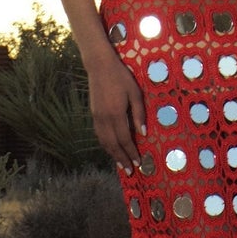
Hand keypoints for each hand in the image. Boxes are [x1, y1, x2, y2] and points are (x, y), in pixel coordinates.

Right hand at [88, 54, 146, 171]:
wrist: (99, 66)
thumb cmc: (121, 77)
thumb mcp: (135, 93)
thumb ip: (138, 113)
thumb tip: (143, 133)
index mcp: (116, 114)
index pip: (125, 139)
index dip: (132, 152)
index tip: (138, 163)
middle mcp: (104, 119)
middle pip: (113, 145)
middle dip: (122, 159)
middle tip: (130, 171)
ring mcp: (96, 117)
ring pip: (104, 141)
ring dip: (113, 154)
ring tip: (121, 164)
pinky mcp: (93, 114)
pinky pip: (99, 135)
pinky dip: (105, 145)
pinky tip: (111, 148)